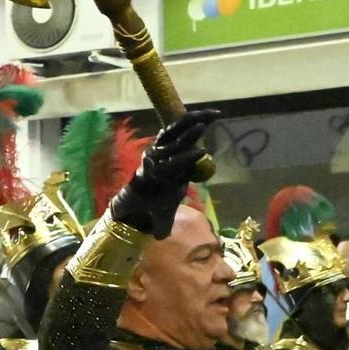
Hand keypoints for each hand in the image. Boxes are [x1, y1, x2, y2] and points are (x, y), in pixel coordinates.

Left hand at [107, 109, 218, 238]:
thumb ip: (161, 226)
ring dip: (193, 120)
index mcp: (154, 177)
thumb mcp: (158, 219)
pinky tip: (210, 113)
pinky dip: (192, 119)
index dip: (184, 160)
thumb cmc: (150, 209)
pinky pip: (178, 127)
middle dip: (188, 135)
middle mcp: (155, 159)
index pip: (170, 166)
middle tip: (203, 126)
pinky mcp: (163, 141)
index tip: (200, 153)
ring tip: (213, 113)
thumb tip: (161, 237)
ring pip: (175, 130)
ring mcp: (158, 148)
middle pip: (172, 143)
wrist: (135, 197)